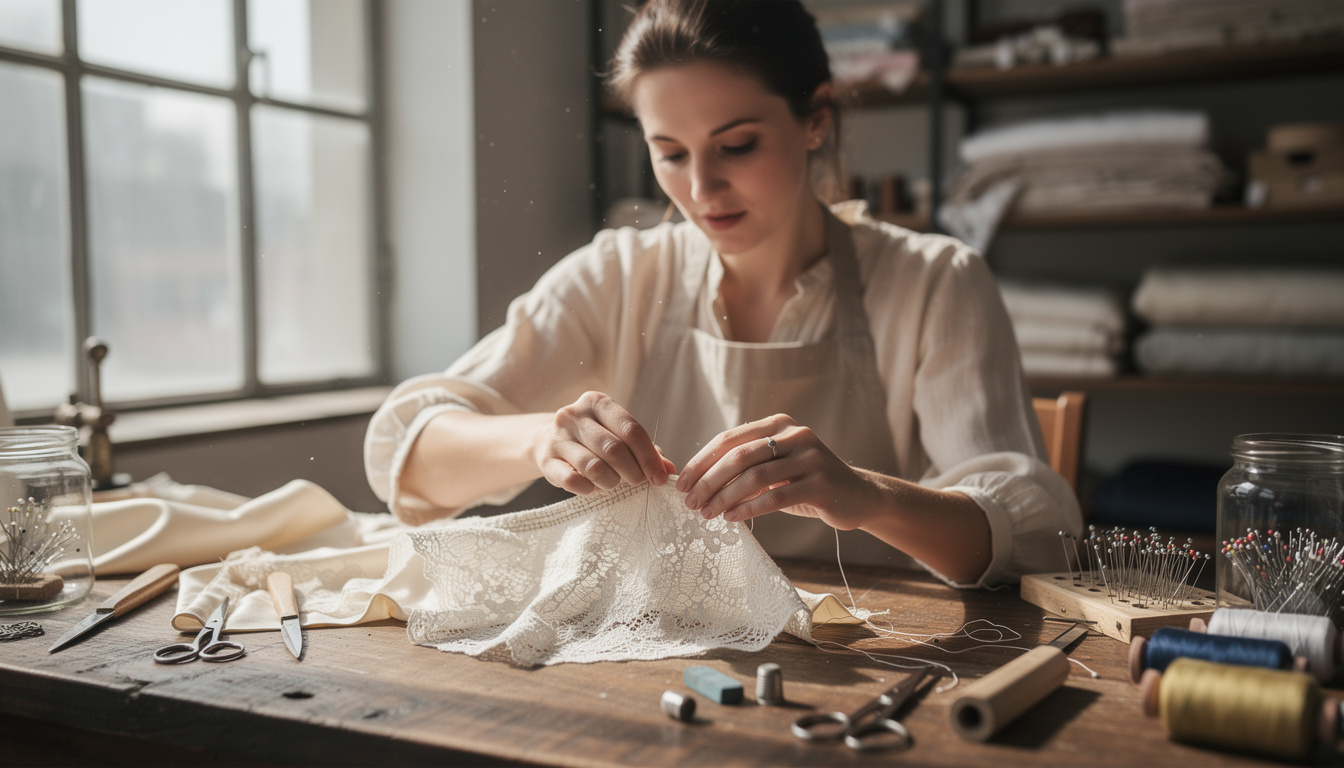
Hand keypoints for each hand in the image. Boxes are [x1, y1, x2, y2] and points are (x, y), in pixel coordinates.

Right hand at [536, 391, 674, 494]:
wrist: (546, 440)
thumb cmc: (593, 439)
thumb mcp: (619, 436)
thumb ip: (646, 451)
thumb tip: (669, 470)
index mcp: (597, 402)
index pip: (631, 429)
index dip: (649, 457)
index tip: (660, 478)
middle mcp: (574, 415)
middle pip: (614, 449)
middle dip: (633, 472)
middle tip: (638, 482)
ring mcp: (557, 437)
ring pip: (594, 467)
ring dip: (611, 482)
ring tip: (612, 482)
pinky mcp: (545, 460)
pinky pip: (573, 481)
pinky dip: (589, 489)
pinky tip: (592, 487)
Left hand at [675, 414, 878, 529]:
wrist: (858, 496)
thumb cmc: (806, 483)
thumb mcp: (775, 468)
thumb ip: (745, 466)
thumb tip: (696, 481)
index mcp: (778, 425)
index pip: (730, 438)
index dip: (702, 461)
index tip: (681, 482)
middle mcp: (795, 435)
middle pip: (739, 456)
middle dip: (709, 480)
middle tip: (690, 502)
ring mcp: (811, 458)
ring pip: (755, 477)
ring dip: (724, 497)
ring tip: (706, 513)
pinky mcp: (821, 484)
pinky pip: (776, 497)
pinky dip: (748, 509)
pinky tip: (731, 518)